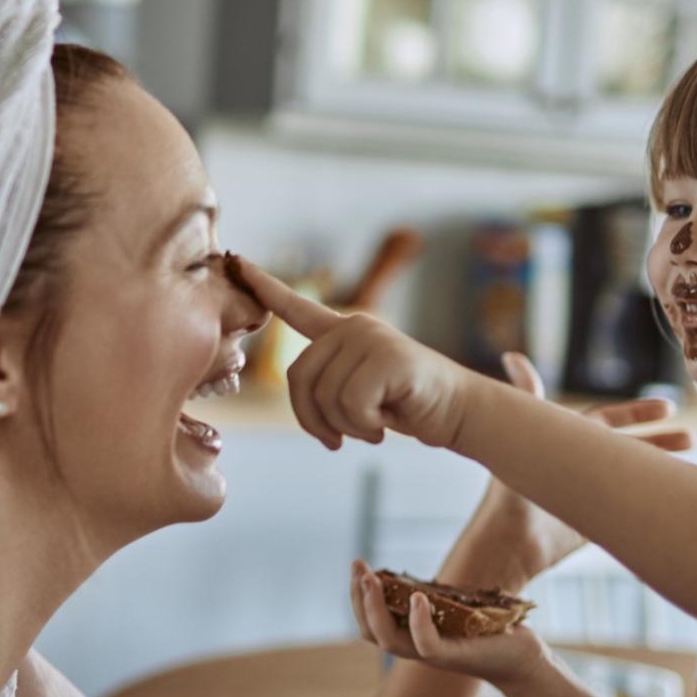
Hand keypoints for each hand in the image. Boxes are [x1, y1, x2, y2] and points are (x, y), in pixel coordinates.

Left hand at [231, 256, 480, 450]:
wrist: (459, 412)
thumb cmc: (406, 406)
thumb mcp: (358, 395)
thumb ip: (327, 386)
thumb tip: (304, 401)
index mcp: (342, 333)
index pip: (296, 307)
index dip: (264, 287)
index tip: (237, 261)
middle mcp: (352, 327)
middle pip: (299, 379)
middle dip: (316, 420)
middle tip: (348, 435)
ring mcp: (370, 338)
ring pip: (325, 397)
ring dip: (349, 427)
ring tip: (377, 424)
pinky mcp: (386, 356)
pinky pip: (351, 404)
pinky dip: (366, 426)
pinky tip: (389, 422)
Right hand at [349, 559, 552, 694]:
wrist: (522, 658)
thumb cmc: (490, 631)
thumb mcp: (455, 610)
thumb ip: (435, 601)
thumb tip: (417, 582)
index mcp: (412, 637)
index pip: (371, 623)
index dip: (358, 598)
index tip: (358, 567)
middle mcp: (416, 648)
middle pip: (370, 632)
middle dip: (358, 599)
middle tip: (358, 567)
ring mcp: (433, 656)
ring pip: (389, 640)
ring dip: (376, 609)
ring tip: (372, 579)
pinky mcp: (454, 658)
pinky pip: (426, 645)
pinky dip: (418, 622)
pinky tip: (417, 597)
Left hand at [469, 353, 694, 581]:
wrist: (513, 538)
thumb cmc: (513, 483)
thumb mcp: (528, 434)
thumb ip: (528, 394)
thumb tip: (512, 355)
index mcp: (571, 439)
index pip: (610, 419)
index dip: (638, 412)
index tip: (668, 407)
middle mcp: (583, 463)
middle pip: (630, 447)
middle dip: (661, 440)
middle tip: (692, 437)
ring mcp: (592, 491)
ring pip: (634, 475)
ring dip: (662, 468)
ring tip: (692, 468)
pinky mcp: (596, 519)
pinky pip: (630, 504)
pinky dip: (653, 497)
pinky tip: (678, 496)